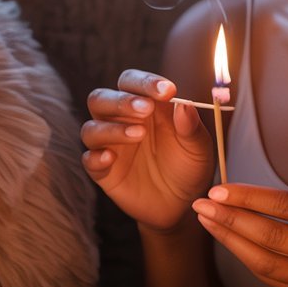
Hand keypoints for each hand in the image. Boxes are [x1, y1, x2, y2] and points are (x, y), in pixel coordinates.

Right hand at [82, 70, 214, 229]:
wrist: (182, 204)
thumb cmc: (189, 167)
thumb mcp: (198, 148)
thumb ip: (191, 127)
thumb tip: (184, 104)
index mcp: (144, 106)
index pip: (132, 82)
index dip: (146, 82)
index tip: (167, 90)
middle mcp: (121, 121)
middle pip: (101, 98)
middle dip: (121, 101)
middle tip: (146, 108)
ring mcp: (110, 145)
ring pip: (91, 128)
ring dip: (111, 128)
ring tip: (139, 135)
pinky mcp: (103, 171)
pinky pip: (88, 159)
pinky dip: (96, 157)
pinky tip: (111, 157)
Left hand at [192, 183, 287, 286]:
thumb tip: (247, 196)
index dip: (251, 197)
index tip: (220, 189)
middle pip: (272, 236)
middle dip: (231, 218)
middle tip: (203, 204)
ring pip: (264, 262)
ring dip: (230, 240)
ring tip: (208, 221)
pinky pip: (270, 277)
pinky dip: (246, 257)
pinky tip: (230, 240)